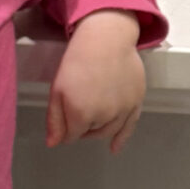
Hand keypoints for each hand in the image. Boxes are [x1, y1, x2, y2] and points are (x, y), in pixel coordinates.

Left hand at [47, 9, 147, 154]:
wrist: (107, 40)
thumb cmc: (77, 60)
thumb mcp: (57, 88)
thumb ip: (55, 119)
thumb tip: (53, 144)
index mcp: (80, 114)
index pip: (71, 136)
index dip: (66, 131)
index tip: (65, 122)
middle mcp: (103, 117)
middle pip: (90, 133)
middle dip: (83, 128)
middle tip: (78, 115)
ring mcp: (122, 111)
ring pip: (108, 131)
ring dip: (99, 130)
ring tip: (93, 122)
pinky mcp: (136, 103)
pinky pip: (130, 127)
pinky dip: (122, 139)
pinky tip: (115, 149)